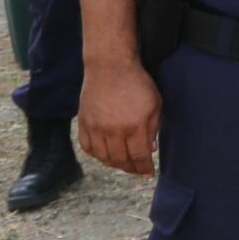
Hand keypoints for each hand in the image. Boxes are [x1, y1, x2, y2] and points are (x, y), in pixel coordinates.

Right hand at [78, 61, 160, 176]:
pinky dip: (97, 155)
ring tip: (123, 163)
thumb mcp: (154, 104)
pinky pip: (87, 147)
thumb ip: (153, 128)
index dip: (144, 168)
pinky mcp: (83, 122)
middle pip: (121, 160)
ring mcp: (96, 127)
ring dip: (114, 164)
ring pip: (103, 157)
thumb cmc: (137, 83)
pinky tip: (105, 154)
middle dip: (131, 169)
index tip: (149, 174)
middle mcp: (113, 130)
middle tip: (137, 170)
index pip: (139, 157)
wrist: (109, 66)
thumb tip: (151, 150)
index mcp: (134, 126)